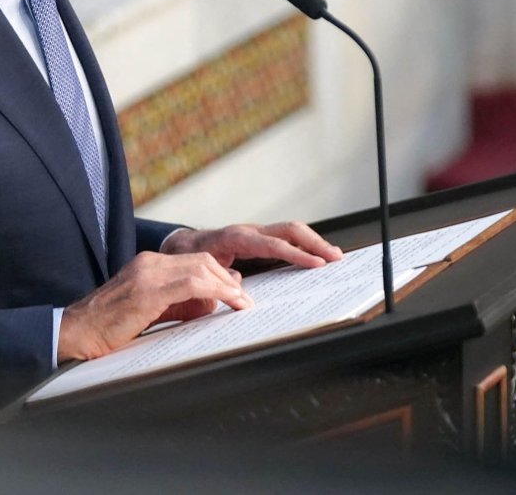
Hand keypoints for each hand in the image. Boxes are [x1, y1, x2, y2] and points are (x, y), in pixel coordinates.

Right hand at [56, 251, 249, 362]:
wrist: (77, 332)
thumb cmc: (109, 326)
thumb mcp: (151, 310)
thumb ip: (179, 304)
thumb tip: (211, 302)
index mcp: (150, 264)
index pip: (196, 260)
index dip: (221, 275)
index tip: (237, 293)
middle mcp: (150, 262)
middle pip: (203, 260)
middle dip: (229, 279)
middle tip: (244, 300)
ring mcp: (148, 273)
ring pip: (201, 268)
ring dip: (227, 286)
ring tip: (241, 303)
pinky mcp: (147, 290)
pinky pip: (191, 283)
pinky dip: (216, 290)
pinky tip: (228, 302)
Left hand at [160, 221, 343, 270]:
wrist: (179, 245)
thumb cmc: (187, 258)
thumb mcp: (198, 269)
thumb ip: (217, 277)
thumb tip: (239, 286)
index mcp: (236, 238)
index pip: (273, 244)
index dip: (296, 254)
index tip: (317, 264)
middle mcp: (249, 231)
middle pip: (290, 230)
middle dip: (315, 243)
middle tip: (336, 257)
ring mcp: (256, 233)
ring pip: (291, 231)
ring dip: (313, 242)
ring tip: (333, 256)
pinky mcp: (259, 239)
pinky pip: (285, 238)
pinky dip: (302, 245)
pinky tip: (315, 257)